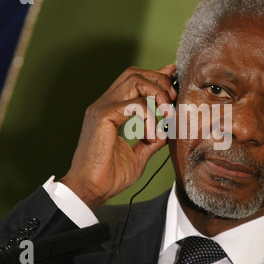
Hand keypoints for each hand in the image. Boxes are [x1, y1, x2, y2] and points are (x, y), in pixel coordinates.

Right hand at [59, 64, 176, 210]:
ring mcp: (101, 108)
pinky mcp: (102, 117)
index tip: (173, 76)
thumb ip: (152, 140)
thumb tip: (167, 131)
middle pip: (134, 73)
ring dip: (157, 92)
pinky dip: (149, 117)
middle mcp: (104, 104)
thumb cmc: (109, 176)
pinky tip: (152, 135)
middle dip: (159, 80)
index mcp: (111, 110)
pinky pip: (134, 105)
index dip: (155, 75)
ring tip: (167, 113)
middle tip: (173, 99)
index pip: (133, 80)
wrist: (90, 190)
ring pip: (134, 80)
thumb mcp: (139, 155)